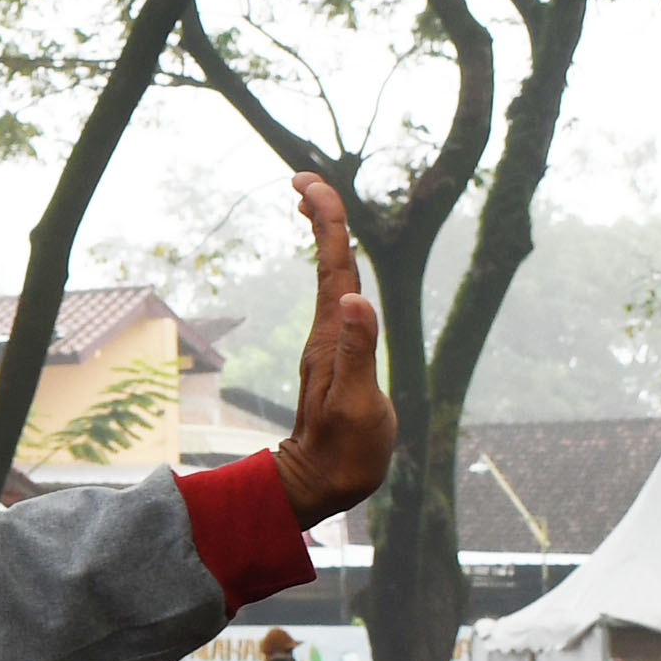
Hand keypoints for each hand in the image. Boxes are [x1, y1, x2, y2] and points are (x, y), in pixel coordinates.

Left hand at [269, 173, 392, 522]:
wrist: (322, 484)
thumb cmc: (346, 451)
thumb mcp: (357, 404)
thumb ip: (357, 352)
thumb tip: (354, 299)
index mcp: (334, 334)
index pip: (332, 265)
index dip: (325, 222)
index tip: (306, 183)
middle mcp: (329, 331)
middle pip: (326, 262)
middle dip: (319, 217)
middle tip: (302, 176)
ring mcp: (332, 343)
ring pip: (328, 277)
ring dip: (323, 238)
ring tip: (312, 199)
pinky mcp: (339, 357)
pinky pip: (336, 301)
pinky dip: (334, 270)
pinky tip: (336, 266)